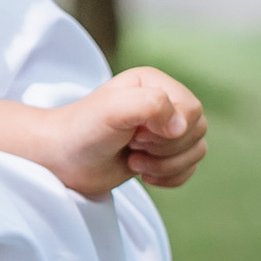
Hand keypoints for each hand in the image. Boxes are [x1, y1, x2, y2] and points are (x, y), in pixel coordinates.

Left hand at [39, 65, 206, 199]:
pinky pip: (189, 167)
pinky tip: (143, 174)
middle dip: (165, 149)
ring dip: (166, 164)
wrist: (63, 160)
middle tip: (132, 146)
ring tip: (133, 159)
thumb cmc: (83, 131)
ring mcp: (164, 128)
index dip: (168, 130)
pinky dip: (170, 177)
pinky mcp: (163, 152)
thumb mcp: (112, 110)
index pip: (191, 109)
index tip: (135, 134)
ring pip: (197, 150)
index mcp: (154, 82)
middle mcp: (163, 101)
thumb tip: (181, 126)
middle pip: (197, 131)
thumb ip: (150, 105)